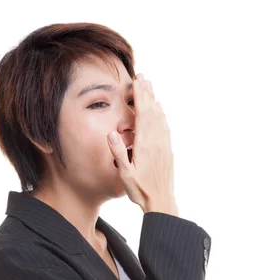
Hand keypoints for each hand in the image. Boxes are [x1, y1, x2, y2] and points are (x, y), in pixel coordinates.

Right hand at [107, 73, 174, 211]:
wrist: (161, 202)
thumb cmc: (140, 190)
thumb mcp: (125, 174)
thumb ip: (118, 153)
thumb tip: (111, 132)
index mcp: (145, 144)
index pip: (143, 114)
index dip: (140, 96)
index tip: (137, 81)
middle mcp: (157, 141)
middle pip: (153, 111)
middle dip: (147, 92)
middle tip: (143, 76)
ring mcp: (164, 145)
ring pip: (160, 117)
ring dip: (154, 101)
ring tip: (150, 88)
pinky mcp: (168, 151)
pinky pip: (165, 127)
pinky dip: (161, 115)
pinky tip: (159, 111)